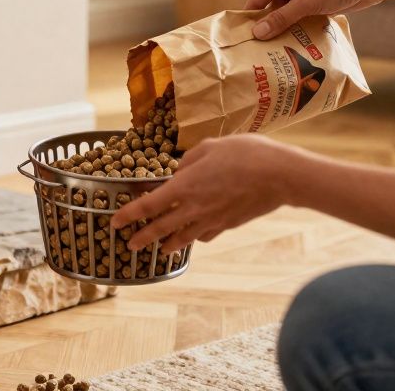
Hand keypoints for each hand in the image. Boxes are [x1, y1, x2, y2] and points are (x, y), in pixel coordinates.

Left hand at [111, 135, 304, 252]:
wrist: (279, 175)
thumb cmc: (245, 154)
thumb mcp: (209, 147)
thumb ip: (189, 160)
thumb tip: (179, 170)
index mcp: (184, 186)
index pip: (148, 205)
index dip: (129, 215)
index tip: (115, 222)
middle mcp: (194, 208)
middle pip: (160, 228)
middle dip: (143, 238)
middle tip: (130, 245)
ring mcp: (212, 219)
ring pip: (183, 237)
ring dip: (168, 244)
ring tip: (161, 248)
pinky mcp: (228, 224)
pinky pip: (206, 235)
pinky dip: (197, 237)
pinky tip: (196, 236)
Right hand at [246, 0, 384, 39]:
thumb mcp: (306, 3)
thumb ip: (281, 18)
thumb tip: (257, 33)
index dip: (249, 18)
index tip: (242, 40)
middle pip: (271, 8)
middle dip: (268, 28)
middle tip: (260, 51)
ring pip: (286, 14)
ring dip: (285, 30)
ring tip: (276, 52)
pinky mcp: (315, 0)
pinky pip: (300, 17)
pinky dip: (298, 29)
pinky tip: (296, 45)